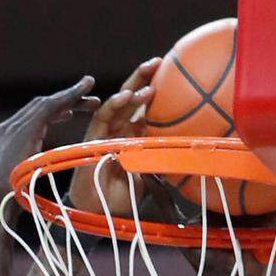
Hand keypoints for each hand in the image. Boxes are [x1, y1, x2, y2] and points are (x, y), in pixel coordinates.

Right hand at [0, 77, 98, 211]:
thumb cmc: (10, 205)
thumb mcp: (21, 183)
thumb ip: (30, 171)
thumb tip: (37, 175)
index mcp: (7, 141)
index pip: (32, 119)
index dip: (53, 113)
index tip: (71, 113)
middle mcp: (8, 128)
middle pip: (40, 107)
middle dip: (65, 100)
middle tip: (90, 99)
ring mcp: (14, 126)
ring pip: (45, 103)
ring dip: (69, 94)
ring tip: (89, 85)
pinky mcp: (24, 128)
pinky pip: (48, 107)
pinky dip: (66, 98)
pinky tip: (81, 93)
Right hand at [69, 57, 160, 218]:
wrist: (100, 213)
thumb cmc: (121, 198)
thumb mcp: (148, 176)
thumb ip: (158, 159)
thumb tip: (182, 149)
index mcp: (132, 138)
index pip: (143, 110)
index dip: (154, 94)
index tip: (172, 77)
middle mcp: (119, 131)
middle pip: (131, 100)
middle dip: (144, 79)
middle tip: (160, 61)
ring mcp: (106, 133)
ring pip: (119, 103)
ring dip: (133, 88)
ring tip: (148, 74)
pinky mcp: (92, 138)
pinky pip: (103, 117)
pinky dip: (114, 105)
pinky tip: (125, 95)